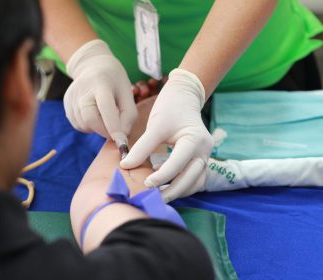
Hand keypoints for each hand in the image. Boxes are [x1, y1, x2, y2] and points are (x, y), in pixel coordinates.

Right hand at [64, 39, 136, 143]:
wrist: (93, 66)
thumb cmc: (115, 82)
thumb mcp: (128, 93)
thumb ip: (128, 116)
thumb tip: (121, 137)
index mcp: (101, 82)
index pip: (105, 107)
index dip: (114, 126)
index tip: (122, 142)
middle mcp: (82, 89)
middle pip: (90, 120)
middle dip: (105, 131)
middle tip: (115, 130)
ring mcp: (72, 97)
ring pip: (84, 125)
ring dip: (98, 128)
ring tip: (104, 115)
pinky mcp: (66, 105)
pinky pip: (79, 125)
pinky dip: (89, 126)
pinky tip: (95, 114)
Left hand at [121, 68, 213, 201]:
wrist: (184, 96)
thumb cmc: (170, 108)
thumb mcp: (156, 126)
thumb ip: (142, 147)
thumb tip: (125, 166)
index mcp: (196, 140)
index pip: (178, 164)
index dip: (161, 177)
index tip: (144, 184)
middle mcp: (205, 151)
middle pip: (191, 179)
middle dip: (172, 191)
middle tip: (152, 198)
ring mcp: (205, 156)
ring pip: (195, 182)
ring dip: (178, 191)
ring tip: (159, 196)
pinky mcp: (200, 159)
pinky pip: (194, 178)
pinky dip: (182, 185)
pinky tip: (166, 185)